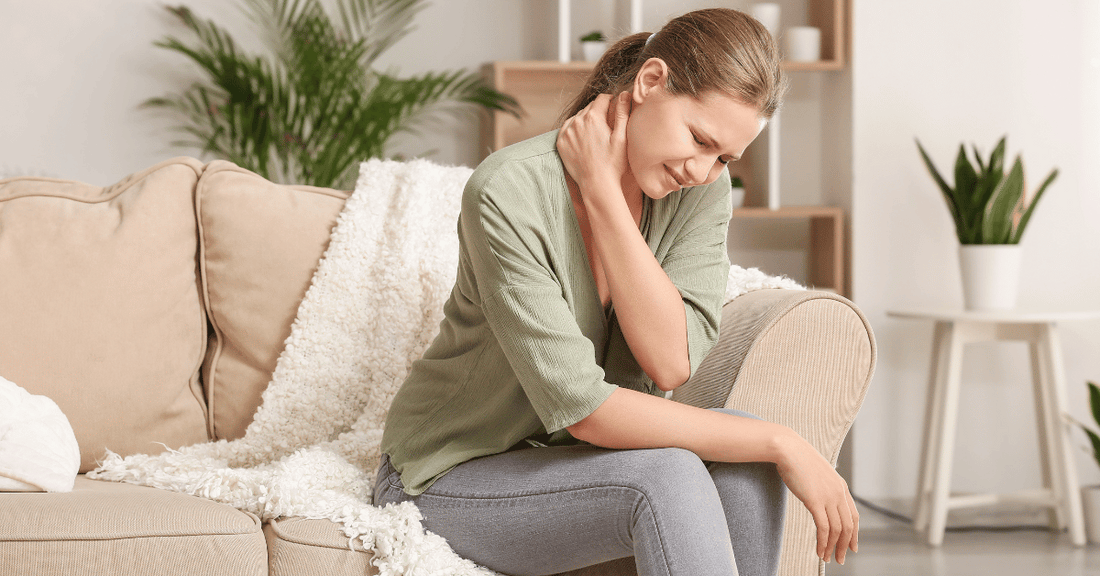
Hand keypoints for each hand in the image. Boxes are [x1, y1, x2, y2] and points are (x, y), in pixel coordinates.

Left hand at [556, 92, 630, 197]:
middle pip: (589, 107)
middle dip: (598, 112)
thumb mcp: (622, 137)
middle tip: (607, 124)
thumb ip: (622, 113)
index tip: (615, 108)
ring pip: (578, 117)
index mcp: (593, 117)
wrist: (597, 184)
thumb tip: (624, 93)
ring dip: (586, 120)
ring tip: (595, 133)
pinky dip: (575, 129)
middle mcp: (577, 121)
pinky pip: (567, 128)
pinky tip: (584, 138)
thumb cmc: (613, 163)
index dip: (611, 101)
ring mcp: (566, 132)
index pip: (602, 98)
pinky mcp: (560, 142)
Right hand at [775, 432, 858, 564]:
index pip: (853, 516)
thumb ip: (823, 486)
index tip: (852, 547)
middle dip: (845, 546)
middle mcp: (839, 493)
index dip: (855, 534)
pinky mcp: (815, 501)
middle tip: (840, 559)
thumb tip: (820, 496)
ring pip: (837, 530)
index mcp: (841, 487)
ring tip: (827, 558)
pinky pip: (824, 528)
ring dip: (833, 548)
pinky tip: (819, 550)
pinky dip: (823, 543)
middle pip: (848, 526)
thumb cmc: (798, 459)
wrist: (788, 449)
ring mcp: (828, 497)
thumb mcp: (817, 473)